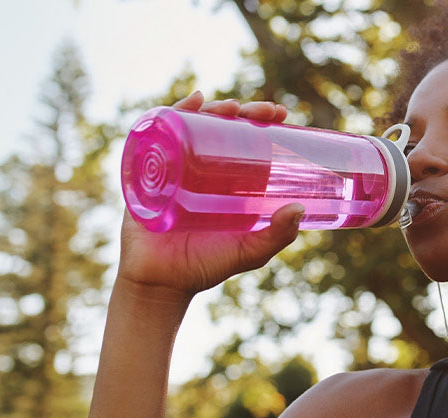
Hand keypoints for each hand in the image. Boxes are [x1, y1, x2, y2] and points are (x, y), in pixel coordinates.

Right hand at [116, 92, 303, 299]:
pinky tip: (190, 102)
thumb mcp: (248, 252)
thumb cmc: (204, 266)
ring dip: (210, 109)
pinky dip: (172, 114)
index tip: (279, 112)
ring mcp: (173, 167)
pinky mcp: (149, 172)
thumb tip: (298, 209)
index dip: (260, 121)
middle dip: (241, 110)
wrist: (160, 284)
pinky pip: (157, 137)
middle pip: (218, 127)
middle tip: (262, 110)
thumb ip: (275, 236)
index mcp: (225, 180)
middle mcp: (199, 169)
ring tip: (228, 107)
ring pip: (191, 126)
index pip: (243, 139)